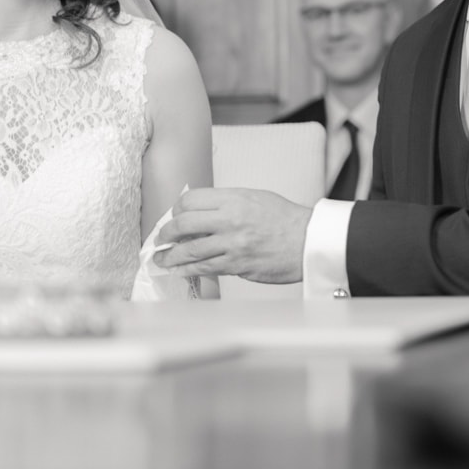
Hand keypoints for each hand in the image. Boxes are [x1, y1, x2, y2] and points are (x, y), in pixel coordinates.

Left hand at [156, 187, 310, 283]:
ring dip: (170, 256)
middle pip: (183, 224)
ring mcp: (232, 244)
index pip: (190, 201)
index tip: (174, 217)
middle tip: (161, 239)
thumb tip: (200, 213)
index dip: (176, 210)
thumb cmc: (284, 219)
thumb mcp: (254, 197)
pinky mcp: (236, 265)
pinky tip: (179, 270)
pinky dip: (188, 270)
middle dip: (166, 233)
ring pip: (189, 250)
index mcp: (233, 199)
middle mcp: (229, 220)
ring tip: (162, 259)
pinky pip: (204, 268)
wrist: (308, 241)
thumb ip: (227, 203)